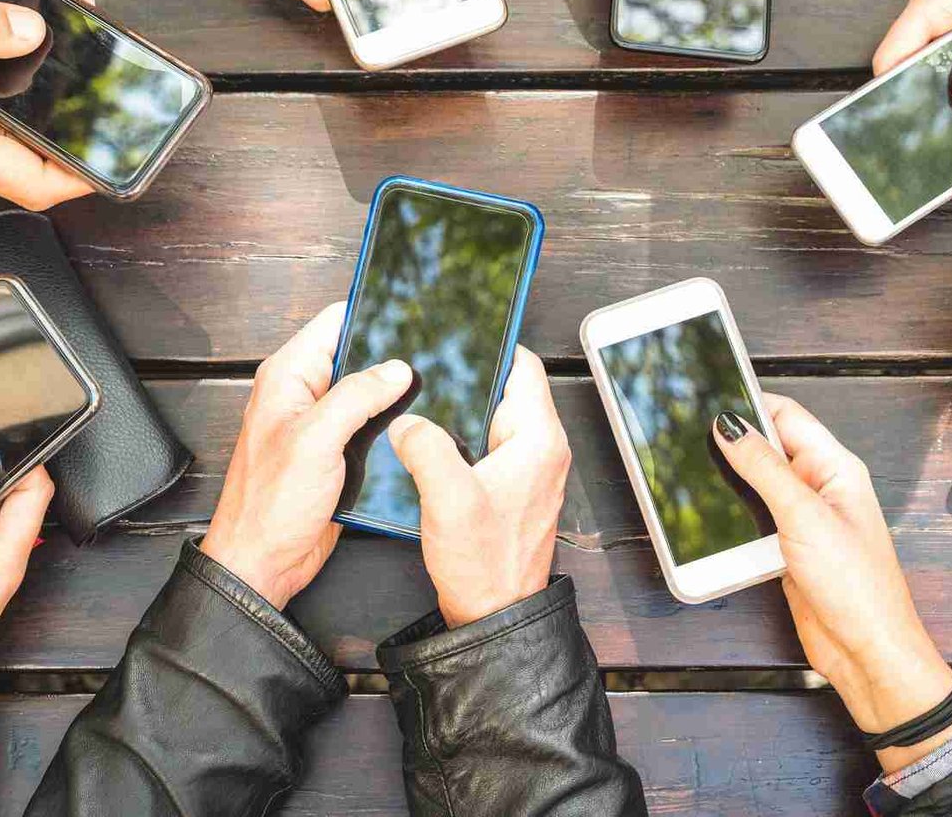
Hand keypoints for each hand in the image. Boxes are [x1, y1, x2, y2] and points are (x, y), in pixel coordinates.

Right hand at [0, 0, 93, 209]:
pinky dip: (20, 63)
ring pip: (24, 118)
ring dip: (51, 71)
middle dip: (78, 98)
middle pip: (42, 143)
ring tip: (67, 13)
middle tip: (99, 49)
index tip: (121, 149)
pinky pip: (2, 102)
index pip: (39, 183)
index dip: (87, 172)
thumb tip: (32, 28)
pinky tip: (27, 20)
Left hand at [201, 303, 413, 608]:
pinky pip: (369, 426)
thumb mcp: (316, 440)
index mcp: (288, 376)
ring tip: (431, 388)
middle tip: (432, 354)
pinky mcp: (337, 452)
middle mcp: (303, 394)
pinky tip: (415, 425)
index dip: (371, 312)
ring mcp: (321, 424)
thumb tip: (396, 369)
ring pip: (367, 392)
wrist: (264, 562)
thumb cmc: (270, 505)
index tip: (410, 307)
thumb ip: (356, 396)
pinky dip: (390, 424)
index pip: (335, 322)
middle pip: (356, 355)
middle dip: (390, 355)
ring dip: (393, 394)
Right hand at [388, 347, 568, 627]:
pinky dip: (466, 435)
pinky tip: (433, 440)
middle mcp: (544, 449)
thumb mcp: (448, 500)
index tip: (458, 333)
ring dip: (465, 408)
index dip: (492, 345)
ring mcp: (531, 469)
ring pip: (497, 415)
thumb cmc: (484, 565)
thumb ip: (427, 448)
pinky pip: (491, 442)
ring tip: (426, 400)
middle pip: (509, 387)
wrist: (494, 617)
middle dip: (471, 375)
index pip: (524, 366)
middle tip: (430, 365)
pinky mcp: (514, 487)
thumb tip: (407, 420)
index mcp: (539, 439)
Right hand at [712, 396, 951, 769]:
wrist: (867, 652)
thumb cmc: (857, 587)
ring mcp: (804, 519)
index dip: (749, 404)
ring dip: (730, 483)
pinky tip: (712, 520)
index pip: (787, 415)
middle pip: (768, 448)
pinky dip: (733, 517)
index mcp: (835, 467)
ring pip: (756, 485)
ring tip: (695, 477)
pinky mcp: (788, 549)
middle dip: (733, 442)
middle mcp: (820, 488)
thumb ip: (764, 468)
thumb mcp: (804, 516)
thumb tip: (730, 425)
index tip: (709, 399)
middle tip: (690, 438)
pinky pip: (754, 519)